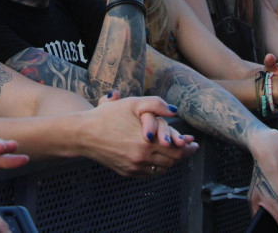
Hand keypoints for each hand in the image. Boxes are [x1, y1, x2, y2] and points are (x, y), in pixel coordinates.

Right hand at [80, 94, 194, 176]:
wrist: (84, 134)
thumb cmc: (107, 116)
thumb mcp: (132, 103)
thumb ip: (156, 104)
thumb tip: (174, 110)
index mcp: (147, 141)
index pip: (177, 149)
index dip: (188, 147)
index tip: (193, 144)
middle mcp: (142, 158)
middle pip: (172, 161)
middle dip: (182, 155)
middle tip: (188, 149)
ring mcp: (134, 167)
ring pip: (162, 169)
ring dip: (170, 162)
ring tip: (174, 154)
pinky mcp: (127, 173)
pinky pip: (149, 174)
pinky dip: (157, 168)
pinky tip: (157, 160)